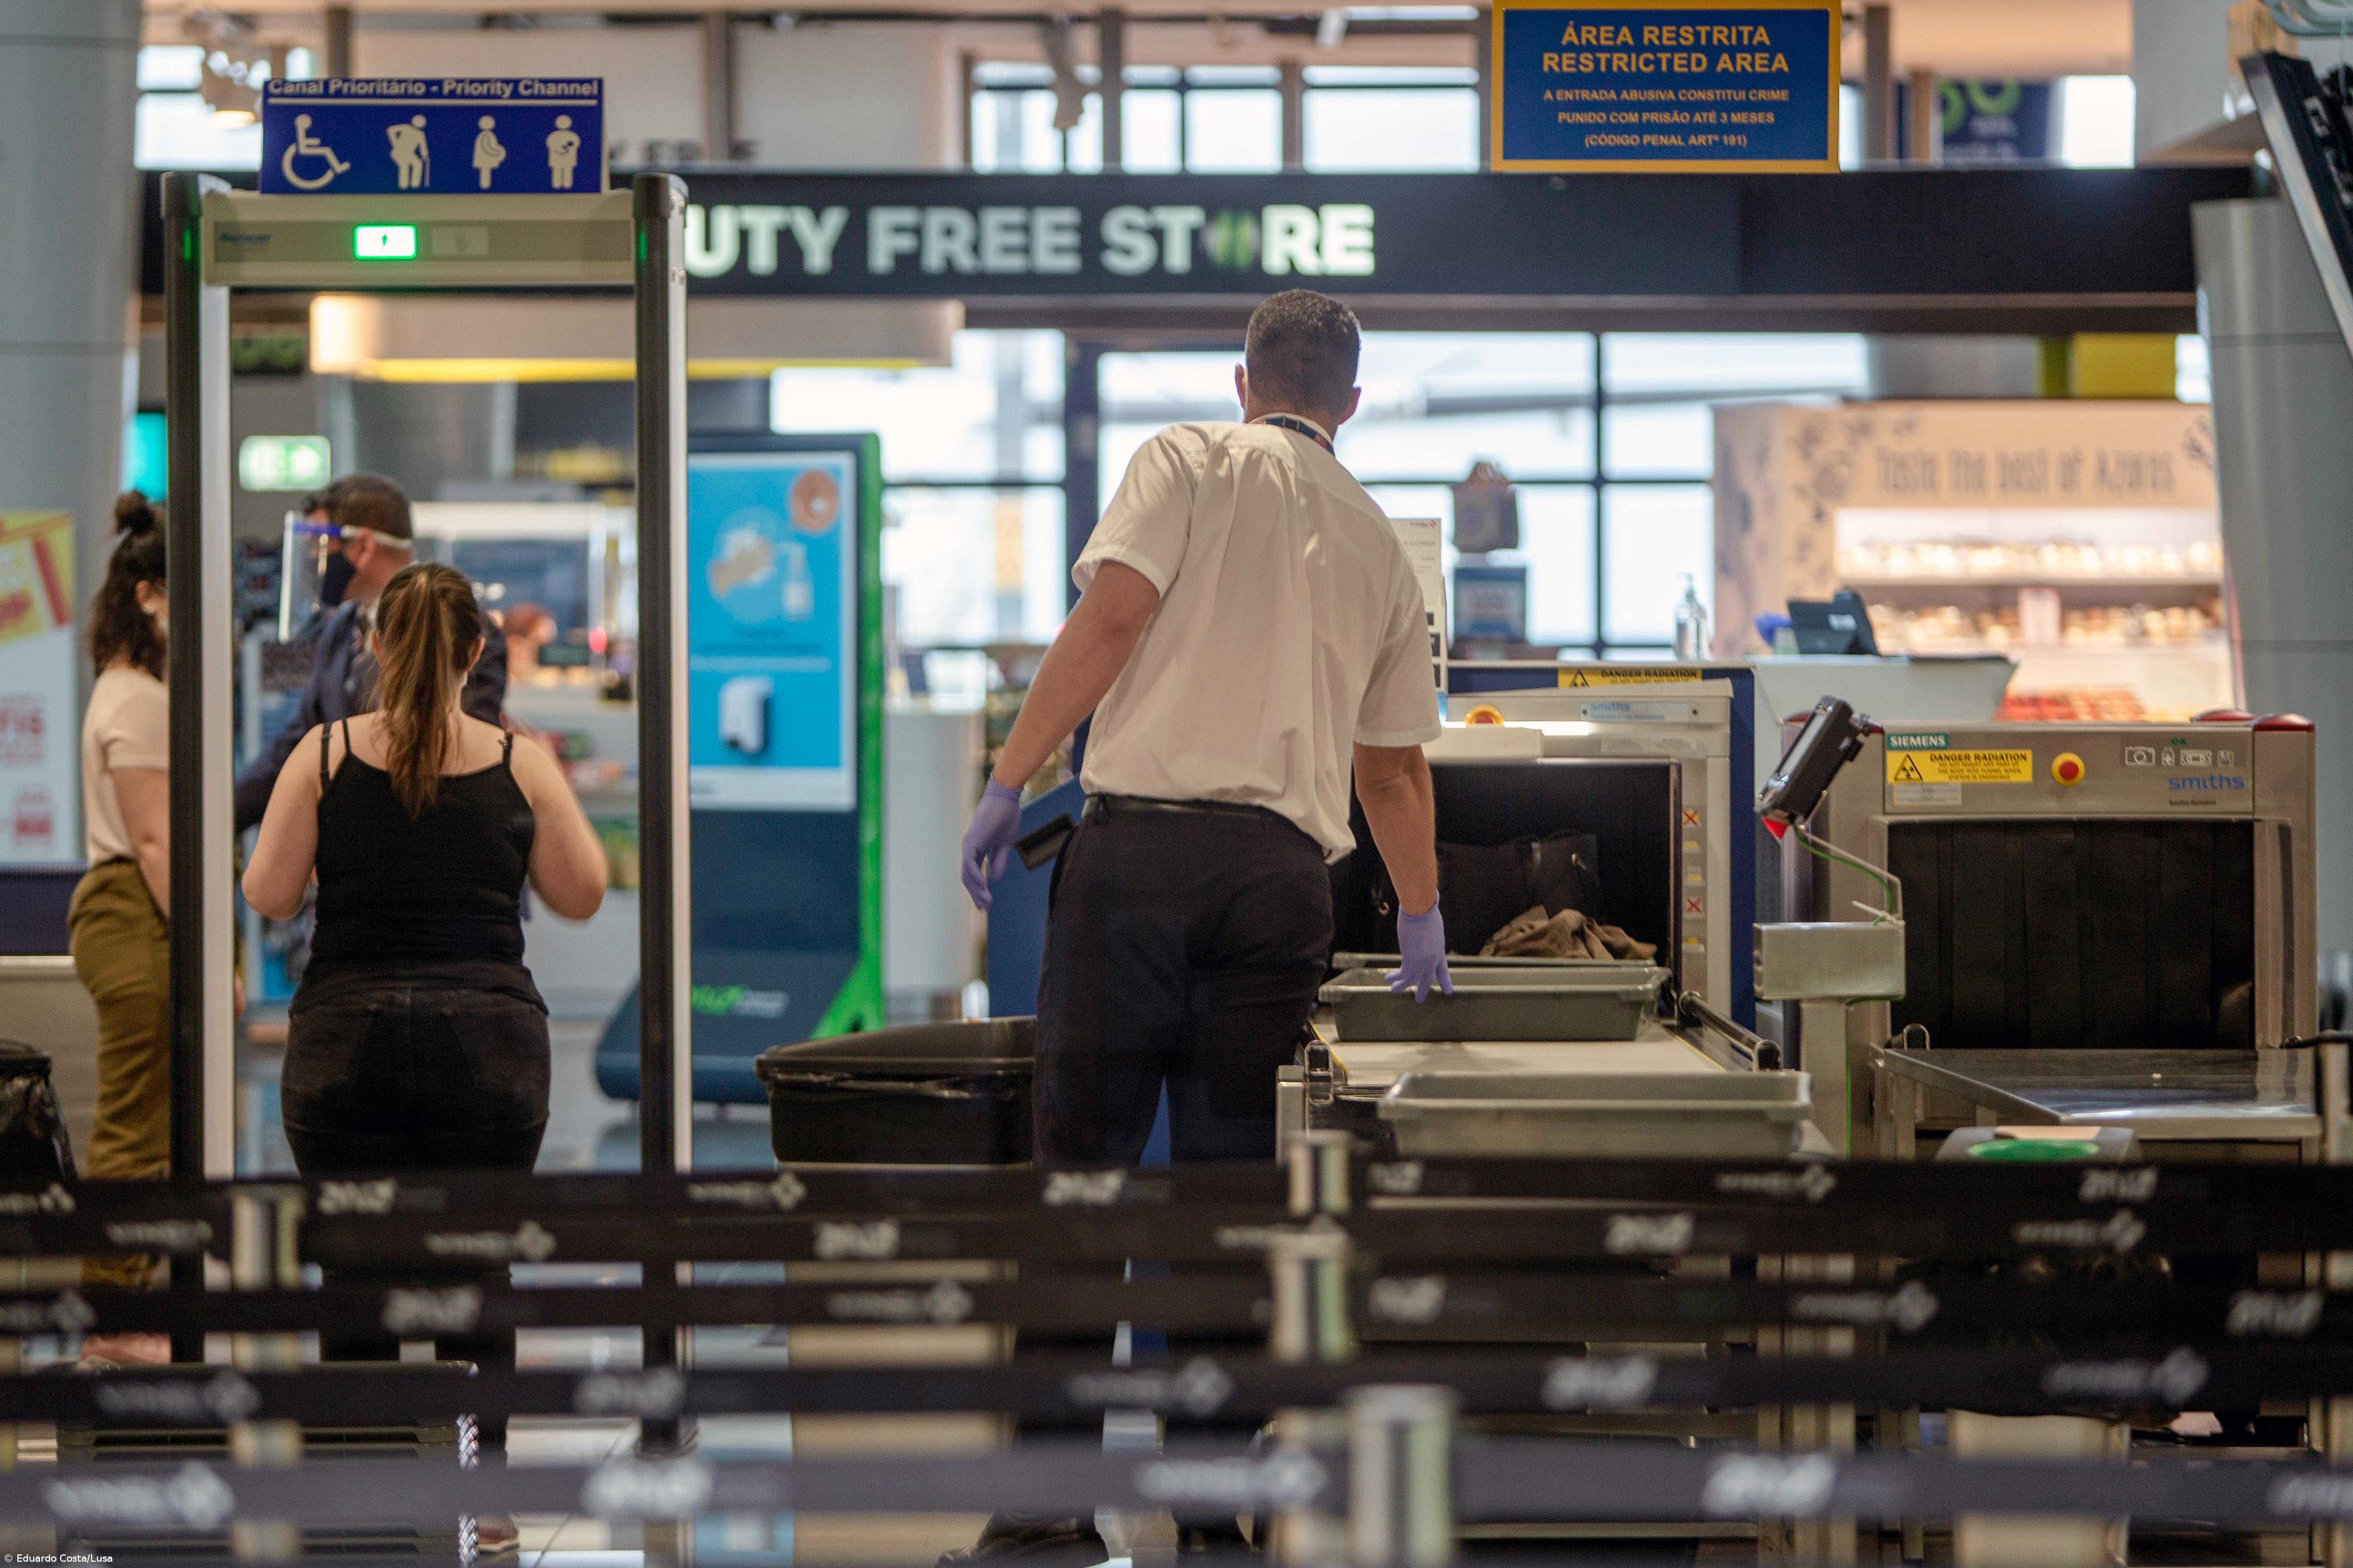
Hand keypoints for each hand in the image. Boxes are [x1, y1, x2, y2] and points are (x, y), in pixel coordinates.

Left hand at [960, 780, 1024, 910]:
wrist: (1006, 798)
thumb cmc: (1006, 816)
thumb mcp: (1004, 844)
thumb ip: (998, 861)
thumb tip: (993, 879)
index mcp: (977, 849)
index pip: (974, 875)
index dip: (979, 890)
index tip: (986, 904)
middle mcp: (969, 848)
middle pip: (968, 878)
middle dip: (976, 894)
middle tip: (985, 909)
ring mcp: (968, 845)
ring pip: (967, 874)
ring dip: (976, 890)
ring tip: (986, 903)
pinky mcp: (971, 841)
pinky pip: (970, 863)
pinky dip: (975, 876)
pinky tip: (983, 887)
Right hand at [1387, 898, 1452, 1002]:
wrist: (1421, 911)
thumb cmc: (1427, 912)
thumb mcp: (1433, 925)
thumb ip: (1430, 933)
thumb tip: (1426, 928)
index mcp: (1439, 951)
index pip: (1442, 970)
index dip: (1445, 981)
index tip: (1448, 991)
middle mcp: (1432, 960)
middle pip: (1427, 979)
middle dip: (1423, 990)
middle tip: (1419, 1000)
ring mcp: (1422, 962)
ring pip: (1412, 980)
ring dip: (1402, 986)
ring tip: (1394, 991)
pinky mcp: (1410, 961)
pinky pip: (1402, 974)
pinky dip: (1394, 977)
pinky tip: (1387, 978)